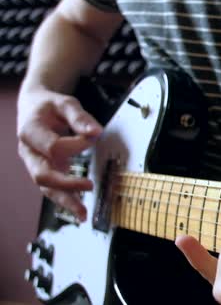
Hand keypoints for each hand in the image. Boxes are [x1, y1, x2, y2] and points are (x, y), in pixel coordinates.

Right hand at [17, 86, 101, 220]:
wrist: (34, 107)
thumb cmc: (49, 105)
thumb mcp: (64, 103)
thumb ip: (79, 117)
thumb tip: (96, 132)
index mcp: (30, 131)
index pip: (53, 146)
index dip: (76, 145)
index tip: (94, 137)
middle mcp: (28, 152)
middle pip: (42, 174)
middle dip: (66, 184)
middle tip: (89, 186)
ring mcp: (34, 164)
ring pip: (46, 187)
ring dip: (65, 201)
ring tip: (83, 214)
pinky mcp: (44, 171)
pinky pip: (52, 189)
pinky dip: (66, 199)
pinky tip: (80, 210)